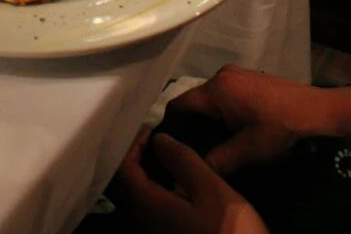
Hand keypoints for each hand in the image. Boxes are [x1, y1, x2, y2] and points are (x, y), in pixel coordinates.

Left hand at [118, 129, 268, 233]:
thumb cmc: (228, 231)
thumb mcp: (210, 189)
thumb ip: (182, 160)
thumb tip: (158, 140)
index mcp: (145, 204)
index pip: (122, 166)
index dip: (132, 143)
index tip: (151, 128)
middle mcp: (141, 222)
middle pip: (124, 183)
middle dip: (135, 158)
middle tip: (156, 142)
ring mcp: (153, 233)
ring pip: (137, 199)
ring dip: (145, 176)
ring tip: (167, 160)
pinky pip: (151, 212)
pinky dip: (156, 193)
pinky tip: (176, 187)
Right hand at [167, 65, 321, 174]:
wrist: (312, 109)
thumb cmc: (278, 127)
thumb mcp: (248, 150)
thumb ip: (218, 161)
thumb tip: (195, 172)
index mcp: (216, 90)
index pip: (179, 104)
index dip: (171, 124)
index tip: (171, 143)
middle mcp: (220, 75)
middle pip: (194, 100)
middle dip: (192, 123)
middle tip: (195, 146)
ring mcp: (233, 73)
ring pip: (209, 96)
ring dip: (208, 116)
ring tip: (214, 138)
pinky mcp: (245, 76)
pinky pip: (222, 91)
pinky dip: (221, 108)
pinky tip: (232, 125)